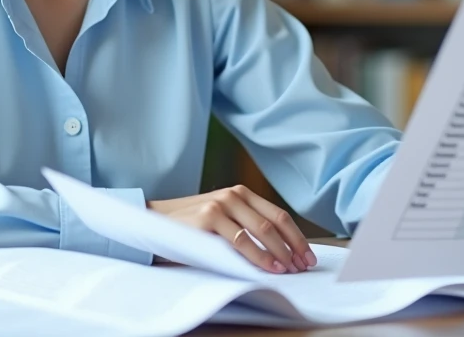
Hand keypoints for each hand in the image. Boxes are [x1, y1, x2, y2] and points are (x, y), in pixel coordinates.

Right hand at [147, 185, 316, 272]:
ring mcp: (221, 204)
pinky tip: (269, 267)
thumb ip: (247, 225)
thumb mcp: (224, 219)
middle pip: (275, 222)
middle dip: (293, 247)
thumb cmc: (193, 227)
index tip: (308, 256)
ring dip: (280, 253)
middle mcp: (234, 194)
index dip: (297, 237)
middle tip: (303, 266)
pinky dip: (259, 256)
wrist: (155, 222)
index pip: (279, 214)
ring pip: (262, 231)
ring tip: (290, 269)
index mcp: (241, 193)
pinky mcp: (208, 218)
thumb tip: (283, 251)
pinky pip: (241, 241)